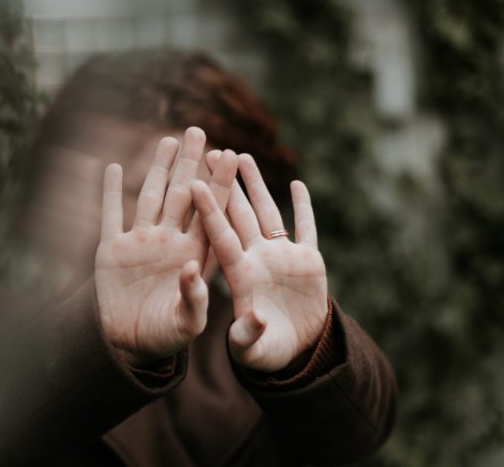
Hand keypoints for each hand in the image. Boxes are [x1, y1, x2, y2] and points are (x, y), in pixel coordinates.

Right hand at [95, 128, 237, 365]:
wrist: (130, 345)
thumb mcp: (187, 323)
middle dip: (191, 163)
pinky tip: (114, 167)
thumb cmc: (167, 337)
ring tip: (169, 140)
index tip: (233, 155)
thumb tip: (193, 269)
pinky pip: (111, 215)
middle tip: (199, 131)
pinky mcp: (112, 250)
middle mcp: (170, 242)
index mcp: (194, 255)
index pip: (211, 213)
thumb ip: (195, 299)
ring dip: (158, 169)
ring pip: (151, 196)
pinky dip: (111, 192)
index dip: (220, 184)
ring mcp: (141, 243)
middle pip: (183, 195)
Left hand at [191, 152, 327, 371]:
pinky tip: (297, 184)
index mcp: (239, 274)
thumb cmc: (264, 352)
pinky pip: (306, 228)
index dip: (209, 210)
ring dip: (256, 185)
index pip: (220, 235)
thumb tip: (254, 318)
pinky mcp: (308, 261)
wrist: (294, 351)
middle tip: (212, 151)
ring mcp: (282, 257)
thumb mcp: (251, 349)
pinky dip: (304, 207)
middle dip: (228, 183)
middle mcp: (257, 258)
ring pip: (267, 212)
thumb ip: (248, 335)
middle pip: (239, 213)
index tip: (195, 182)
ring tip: (243, 156)